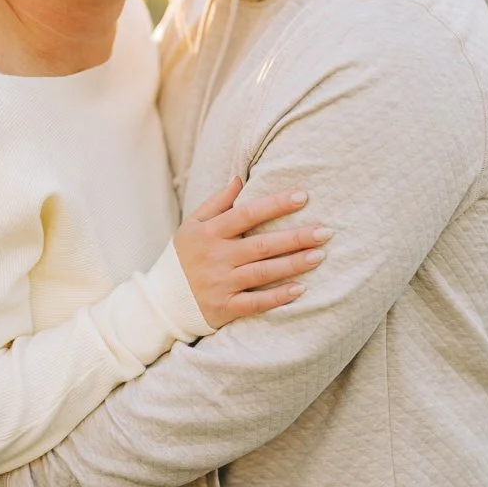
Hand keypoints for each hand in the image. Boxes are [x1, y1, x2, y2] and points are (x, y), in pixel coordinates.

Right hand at [174, 178, 330, 328]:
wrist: (162, 301)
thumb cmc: (183, 257)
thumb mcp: (192, 225)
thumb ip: (216, 203)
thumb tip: (239, 178)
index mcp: (209, 233)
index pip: (247, 214)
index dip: (275, 205)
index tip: (302, 196)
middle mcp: (217, 257)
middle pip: (262, 245)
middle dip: (296, 237)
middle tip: (325, 231)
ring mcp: (221, 284)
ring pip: (263, 272)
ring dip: (294, 264)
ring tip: (320, 255)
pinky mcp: (225, 307)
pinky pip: (256, 303)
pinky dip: (278, 297)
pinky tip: (301, 289)